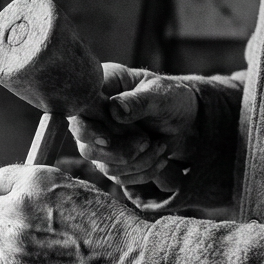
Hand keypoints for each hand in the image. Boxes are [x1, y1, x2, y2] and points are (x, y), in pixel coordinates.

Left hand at [0, 165, 149, 263]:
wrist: (130, 263)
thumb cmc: (114, 231)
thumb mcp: (79, 191)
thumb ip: (45, 192)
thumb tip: (22, 196)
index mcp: (36, 180)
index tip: (6, 214)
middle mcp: (18, 205)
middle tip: (10, 243)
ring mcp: (13, 239)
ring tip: (5, 262)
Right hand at [67, 63, 198, 193]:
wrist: (183, 116)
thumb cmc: (170, 97)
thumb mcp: (160, 94)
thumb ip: (139, 100)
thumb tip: (114, 109)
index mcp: (100, 88)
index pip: (80, 110)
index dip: (93, 126)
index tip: (115, 134)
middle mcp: (93, 116)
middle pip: (84, 143)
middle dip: (117, 150)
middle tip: (146, 141)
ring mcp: (99, 140)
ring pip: (102, 164)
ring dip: (135, 162)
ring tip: (159, 146)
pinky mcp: (111, 160)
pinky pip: (119, 176)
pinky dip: (142, 172)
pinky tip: (161, 158)